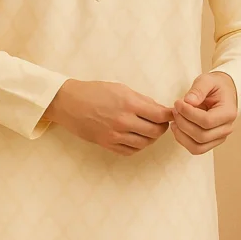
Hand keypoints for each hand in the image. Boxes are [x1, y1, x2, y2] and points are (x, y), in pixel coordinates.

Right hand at [43, 79, 173, 155]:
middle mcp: (124, 121)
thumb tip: (159, 110)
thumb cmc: (94, 91)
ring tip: (149, 129)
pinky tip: (137, 138)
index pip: (159, 115)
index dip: (169, 116)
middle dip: (162, 127)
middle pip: (155, 132)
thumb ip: (141, 100)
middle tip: (161, 122)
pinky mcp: (107, 144)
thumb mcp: (120, 88)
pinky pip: (130, 151)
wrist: (69, 103)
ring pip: (145, 143)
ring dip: (151, 137)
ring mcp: (115, 135)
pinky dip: (138, 146)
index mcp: (129, 104)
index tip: (171, 114)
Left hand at [171, 72, 237, 154]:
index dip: (188, 113)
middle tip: (174, 110)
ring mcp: (219, 138)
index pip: (207, 121)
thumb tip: (188, 102)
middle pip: (201, 136)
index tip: (177, 103)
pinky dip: (183, 140)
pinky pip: (195, 148)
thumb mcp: (208, 80)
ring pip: (197, 147)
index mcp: (228, 113)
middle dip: (183, 123)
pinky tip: (177, 127)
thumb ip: (198, 89)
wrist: (223, 93)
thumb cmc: (215, 86)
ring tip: (174, 120)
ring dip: (181, 135)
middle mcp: (226, 129)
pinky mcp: (211, 142)